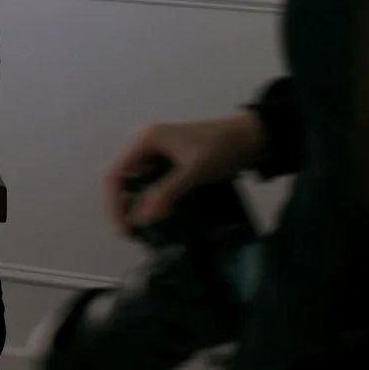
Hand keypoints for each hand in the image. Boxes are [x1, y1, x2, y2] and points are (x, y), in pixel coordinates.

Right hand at [105, 113, 262, 232]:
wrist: (252, 136)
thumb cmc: (221, 147)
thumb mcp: (192, 172)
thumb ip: (166, 194)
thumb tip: (142, 219)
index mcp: (145, 140)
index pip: (116, 175)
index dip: (116, 204)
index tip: (125, 228)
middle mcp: (146, 144)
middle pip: (124, 179)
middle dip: (127, 206)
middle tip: (134, 233)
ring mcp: (159, 152)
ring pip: (139, 182)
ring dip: (141, 204)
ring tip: (147, 228)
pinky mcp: (171, 160)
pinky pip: (154, 182)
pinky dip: (155, 199)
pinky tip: (162, 214)